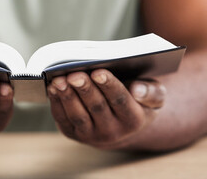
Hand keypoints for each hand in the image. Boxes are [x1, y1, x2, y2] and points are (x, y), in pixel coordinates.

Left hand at [47, 69, 165, 149]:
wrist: (121, 125)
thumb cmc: (137, 101)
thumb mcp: (154, 96)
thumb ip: (152, 92)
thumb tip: (137, 89)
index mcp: (134, 119)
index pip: (121, 100)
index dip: (109, 85)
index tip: (98, 71)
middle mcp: (113, 131)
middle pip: (97, 107)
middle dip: (85, 89)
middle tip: (74, 74)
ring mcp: (91, 135)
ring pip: (78, 116)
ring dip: (67, 97)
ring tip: (59, 80)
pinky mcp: (74, 134)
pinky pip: (64, 119)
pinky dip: (56, 103)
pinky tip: (52, 87)